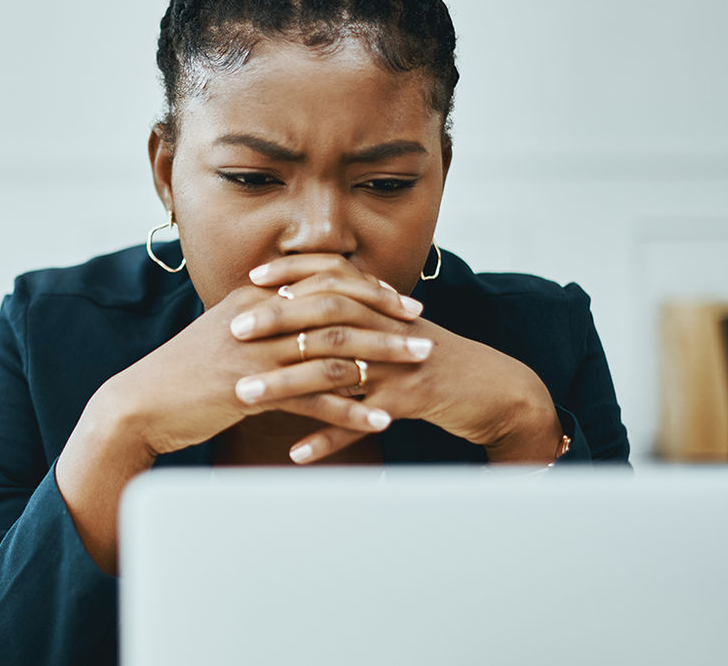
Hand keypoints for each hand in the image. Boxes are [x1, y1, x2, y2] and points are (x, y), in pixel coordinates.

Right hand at [86, 271, 421, 459]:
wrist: (140, 406)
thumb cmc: (182, 375)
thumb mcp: (223, 336)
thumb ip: (261, 324)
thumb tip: (297, 319)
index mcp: (253, 299)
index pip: (321, 281)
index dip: (365, 288)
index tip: (399, 300)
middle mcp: (258, 319)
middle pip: (336, 309)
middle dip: (386, 318)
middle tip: (422, 330)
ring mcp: (255, 355)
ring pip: (333, 350)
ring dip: (382, 359)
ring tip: (418, 368)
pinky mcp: (251, 392)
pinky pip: (314, 399)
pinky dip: (352, 410)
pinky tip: (380, 420)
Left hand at [234, 254, 562, 463]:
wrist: (493, 389)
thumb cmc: (431, 360)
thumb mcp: (393, 330)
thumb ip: (355, 315)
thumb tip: (302, 304)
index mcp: (382, 308)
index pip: (332, 278)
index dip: (292, 275)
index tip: (251, 280)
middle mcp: (388, 329)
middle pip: (327, 316)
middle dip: (278, 321)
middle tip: (234, 331)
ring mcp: (400, 365)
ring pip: (337, 369)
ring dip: (288, 384)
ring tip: (246, 396)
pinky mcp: (411, 402)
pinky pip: (362, 422)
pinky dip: (329, 437)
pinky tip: (297, 452)